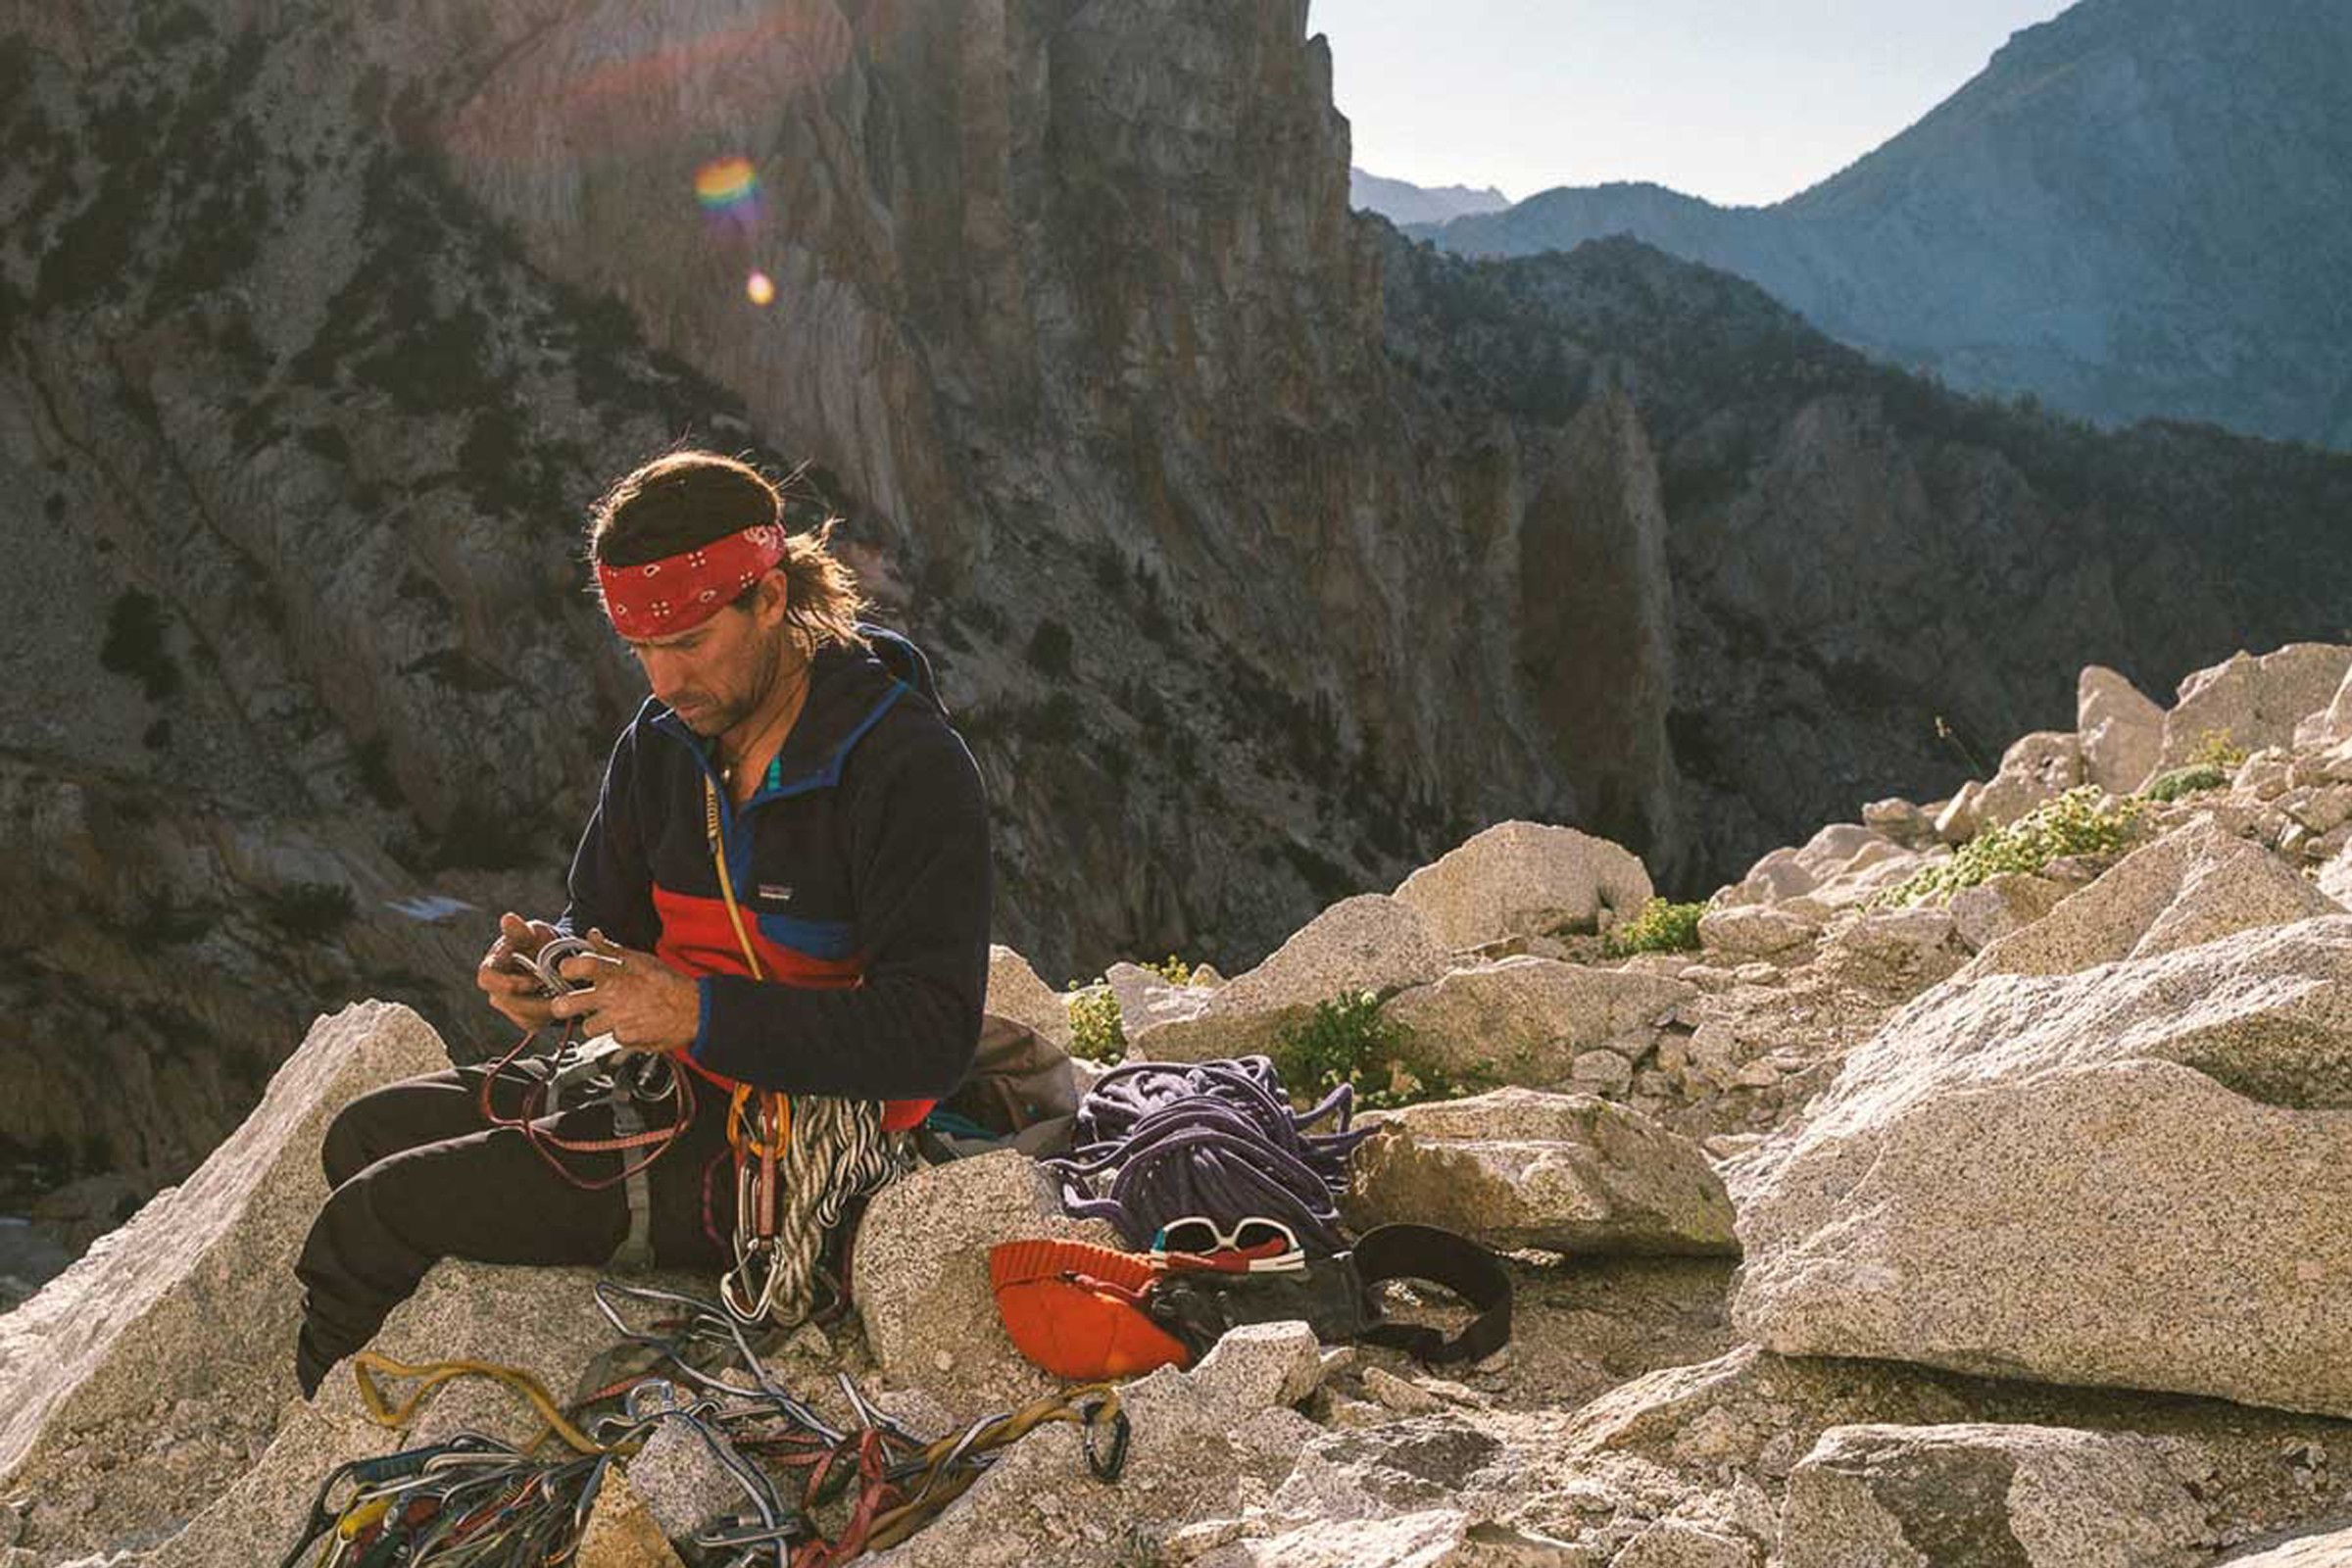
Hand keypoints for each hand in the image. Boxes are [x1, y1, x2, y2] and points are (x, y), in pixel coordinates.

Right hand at [478, 911, 561, 1031]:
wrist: (558, 957)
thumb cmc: (540, 941)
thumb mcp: (534, 931)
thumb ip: (521, 929)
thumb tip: (508, 919)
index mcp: (493, 965)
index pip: (487, 978)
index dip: (507, 983)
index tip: (533, 982)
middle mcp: (496, 988)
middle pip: (505, 1003)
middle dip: (532, 1001)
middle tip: (557, 994)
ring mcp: (508, 1004)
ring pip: (520, 1016)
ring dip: (543, 1008)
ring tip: (563, 996)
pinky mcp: (523, 1017)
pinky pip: (531, 1023)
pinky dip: (547, 1015)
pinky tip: (560, 1002)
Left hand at [548, 929, 700, 1054]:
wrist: (693, 1010)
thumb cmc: (667, 983)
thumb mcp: (639, 959)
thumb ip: (611, 949)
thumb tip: (592, 935)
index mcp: (613, 972)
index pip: (575, 966)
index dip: (567, 968)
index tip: (568, 971)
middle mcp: (610, 997)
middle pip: (565, 1005)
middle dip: (561, 1006)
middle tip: (566, 1005)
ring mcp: (616, 1020)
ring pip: (587, 1027)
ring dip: (596, 1023)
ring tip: (609, 1016)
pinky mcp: (625, 1039)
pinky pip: (611, 1039)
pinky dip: (619, 1034)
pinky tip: (630, 1025)